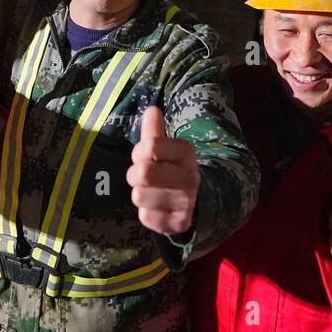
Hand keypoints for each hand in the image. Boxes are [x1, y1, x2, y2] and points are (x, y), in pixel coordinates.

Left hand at [127, 106, 199, 235]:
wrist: (197, 199)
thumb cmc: (170, 168)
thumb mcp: (164, 147)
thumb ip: (154, 130)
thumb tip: (152, 109)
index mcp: (186, 152)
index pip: (150, 146)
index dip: (139, 152)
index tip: (145, 156)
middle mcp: (190, 176)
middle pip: (143, 173)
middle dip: (134, 175)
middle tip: (143, 177)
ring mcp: (187, 201)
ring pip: (139, 196)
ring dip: (140, 195)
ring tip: (151, 192)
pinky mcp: (180, 223)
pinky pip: (146, 217)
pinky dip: (146, 214)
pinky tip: (157, 208)